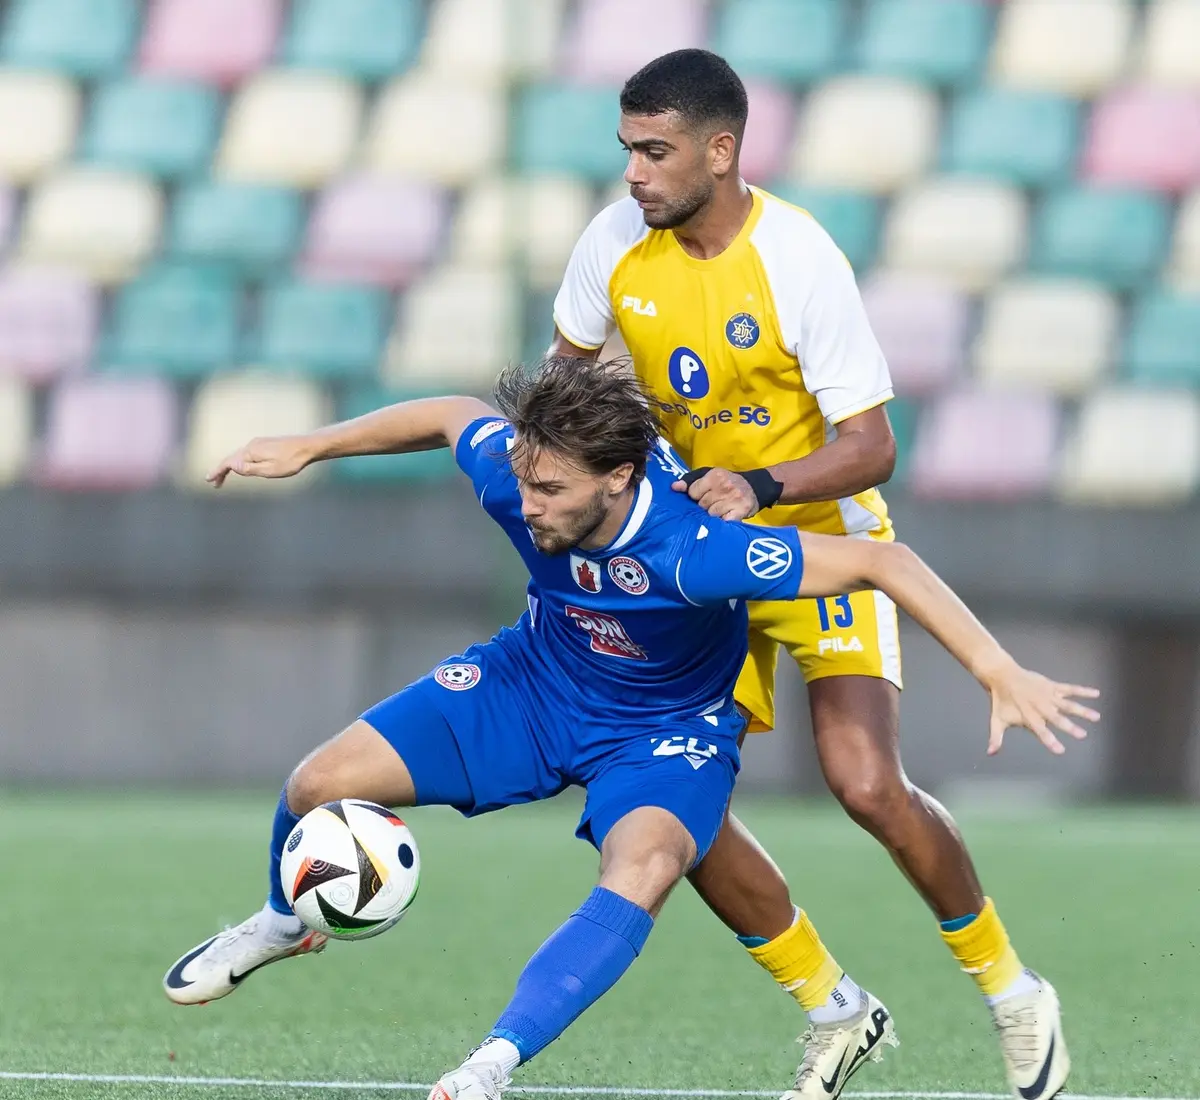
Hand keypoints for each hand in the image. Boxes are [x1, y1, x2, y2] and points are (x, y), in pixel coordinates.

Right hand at [207, 436, 315, 487]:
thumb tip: (232, 466)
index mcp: (251, 451)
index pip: (228, 461)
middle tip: (214, 483)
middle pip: (232, 458)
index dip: (218, 471)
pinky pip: (247, 453)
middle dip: (222, 470)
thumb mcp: (270, 470)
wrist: (308, 446)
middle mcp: (252, 445)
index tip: (209, 480)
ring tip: (224, 477)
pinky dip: (240, 461)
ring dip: (231, 466)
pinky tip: (241, 467)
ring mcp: (259, 443)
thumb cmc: (291, 461)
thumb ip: (250, 469)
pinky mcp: (265, 444)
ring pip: (240, 455)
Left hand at [672, 467, 758, 519]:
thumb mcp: (709, 476)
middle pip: (702, 505)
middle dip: (704, 506)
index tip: (703, 496)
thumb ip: (690, 481)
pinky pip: (723, 522)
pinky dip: (723, 522)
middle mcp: (725, 486)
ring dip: (713, 515)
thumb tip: (674, 487)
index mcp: (715, 475)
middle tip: (713, 503)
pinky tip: (726, 517)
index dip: (696, 497)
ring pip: (711, 515)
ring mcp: (734, 498)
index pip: (693, 492)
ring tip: (720, 510)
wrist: (754, 488)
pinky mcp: (741, 511)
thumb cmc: (726, 482)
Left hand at [983, 661, 1100, 755]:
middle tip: (1082, 735)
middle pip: (1056, 718)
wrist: (1001, 675)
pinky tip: (1096, 694)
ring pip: (1067, 703)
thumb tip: (990, 753)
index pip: (1039, 730)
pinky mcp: (1051, 686)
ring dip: (1082, 710)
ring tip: (1096, 717)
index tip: (1060, 750)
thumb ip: (996, 737)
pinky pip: (1070, 688)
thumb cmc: (1000, 700)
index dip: (1049, 740)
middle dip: (1069, 726)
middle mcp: (1039, 706)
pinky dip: (1083, 690)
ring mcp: (1047, 695)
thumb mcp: (996, 720)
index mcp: (1028, 716)